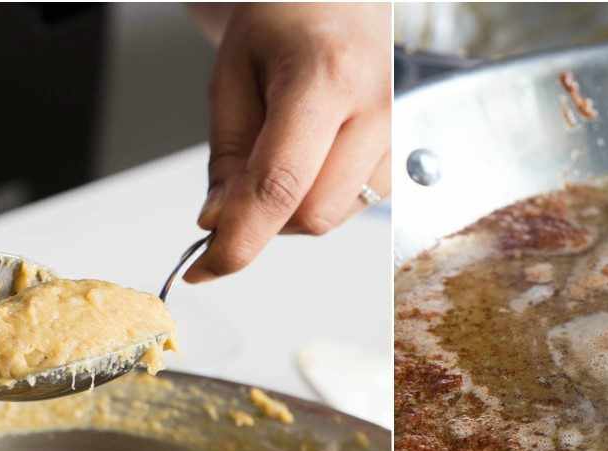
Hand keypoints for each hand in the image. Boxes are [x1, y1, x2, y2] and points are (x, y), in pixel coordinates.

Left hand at [185, 3, 389, 282]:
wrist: (342, 3)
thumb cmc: (287, 25)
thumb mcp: (235, 75)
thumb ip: (228, 155)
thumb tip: (218, 224)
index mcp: (325, 77)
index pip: (280, 185)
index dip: (239, 239)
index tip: (205, 267)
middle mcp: (373, 111)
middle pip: (311, 216)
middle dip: (265, 220)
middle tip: (237, 190)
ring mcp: (396, 137)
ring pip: (331, 219)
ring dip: (290, 211)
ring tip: (280, 155)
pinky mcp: (402, 160)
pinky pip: (351, 209)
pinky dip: (317, 200)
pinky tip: (310, 160)